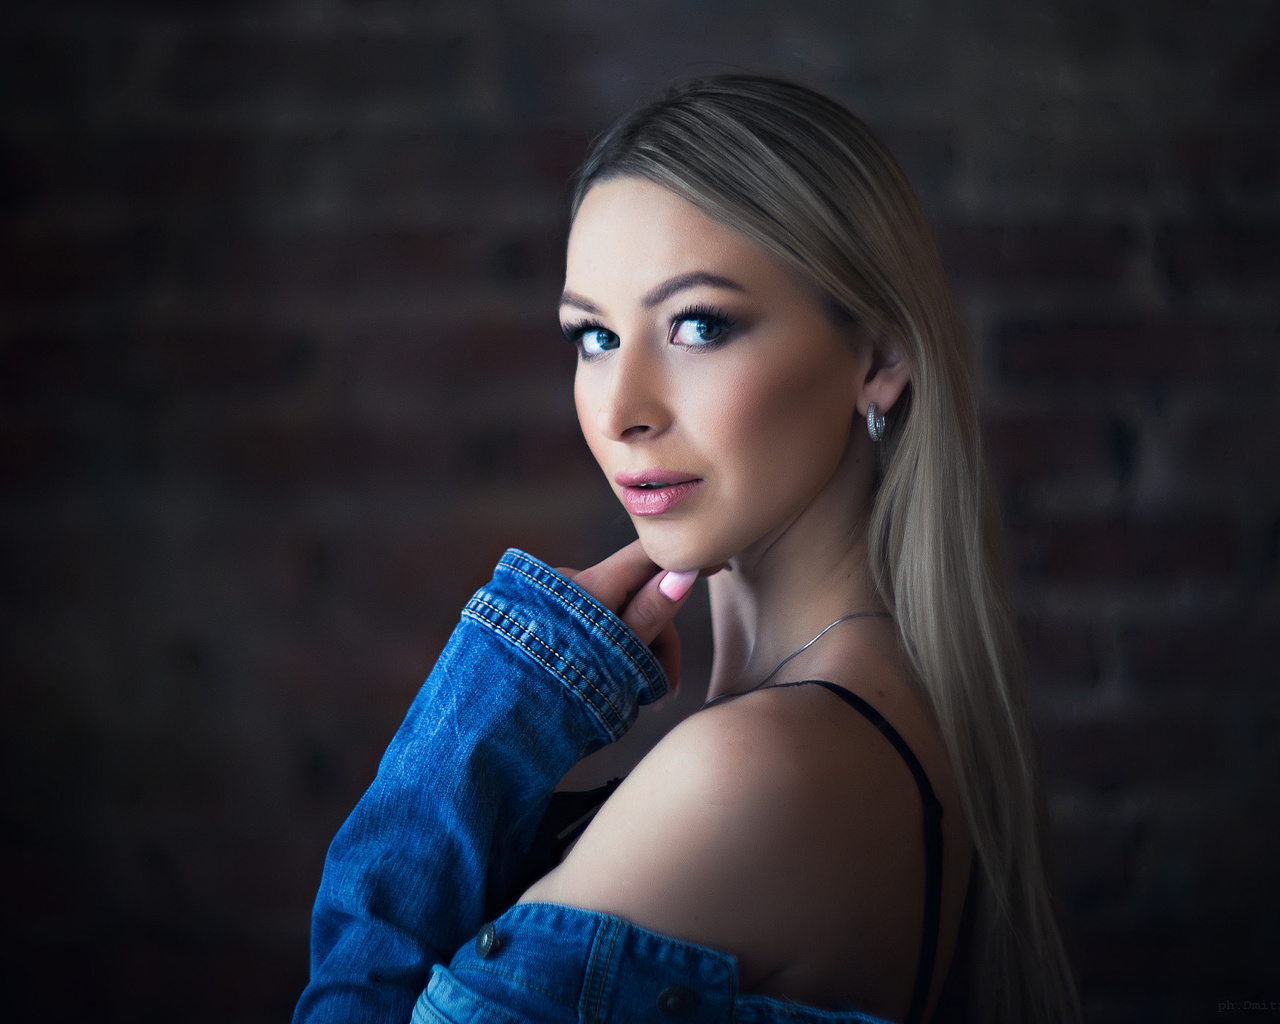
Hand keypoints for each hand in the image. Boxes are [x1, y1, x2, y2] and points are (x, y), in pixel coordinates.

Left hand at [556, 540, 721, 698]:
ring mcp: (551, 604)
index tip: (716, 565)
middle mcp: (569, 584)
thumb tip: (684, 572)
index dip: (682, 561)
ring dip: (636, 652)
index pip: (647, 556)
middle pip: (636, 597)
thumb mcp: (618, 657)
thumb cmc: (560, 693)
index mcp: (590, 586)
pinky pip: (591, 627)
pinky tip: (614, 685)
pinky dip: (609, 651)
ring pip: (616, 616)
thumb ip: (650, 613)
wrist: (497, 726)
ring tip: (639, 699)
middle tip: (664, 689)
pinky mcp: (541, 623)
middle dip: (658, 639)